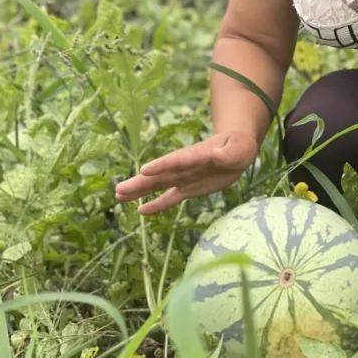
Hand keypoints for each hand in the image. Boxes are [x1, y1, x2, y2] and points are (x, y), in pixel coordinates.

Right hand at [114, 131, 258, 213]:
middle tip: (119, 190)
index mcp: (195, 155)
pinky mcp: (188, 188)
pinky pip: (170, 198)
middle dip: (140, 182)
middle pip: (159, 175)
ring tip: (119, 196)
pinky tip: (140, 211)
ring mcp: (184, 178)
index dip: (161, 165)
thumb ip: (228, 153)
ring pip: (158, 186)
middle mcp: (185, 167)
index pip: (176, 160)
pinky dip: (156, 205)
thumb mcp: (239, 148)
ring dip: (140, 192)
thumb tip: (218, 156)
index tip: (144, 170)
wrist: (235, 150)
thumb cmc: (238, 146)